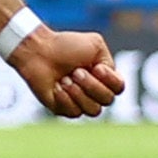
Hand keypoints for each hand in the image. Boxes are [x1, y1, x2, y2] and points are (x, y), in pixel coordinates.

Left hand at [8, 26, 125, 119]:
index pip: (119, 88)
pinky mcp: (63, 109)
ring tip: (64, 79)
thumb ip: (109, 61)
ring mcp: (79, 102)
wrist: (38, 51)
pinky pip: (74, 112)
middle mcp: (94, 91)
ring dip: (78, 93)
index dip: (109, 80)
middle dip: (91, 85)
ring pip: (93, 110)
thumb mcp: (95, 45)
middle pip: (107, 100)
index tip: (95, 67)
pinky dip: (65, 98)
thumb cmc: (65, 46)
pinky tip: (56, 87)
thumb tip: (106, 80)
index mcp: (104, 76)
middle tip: (75, 71)